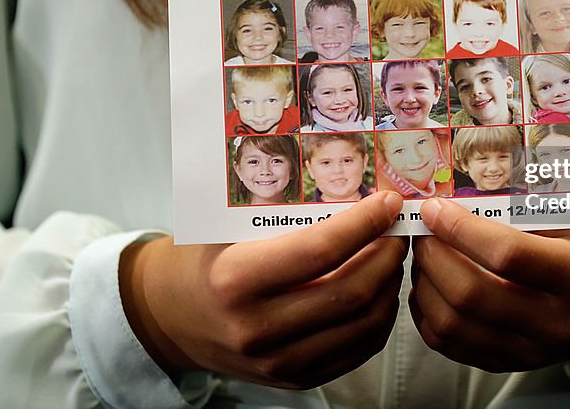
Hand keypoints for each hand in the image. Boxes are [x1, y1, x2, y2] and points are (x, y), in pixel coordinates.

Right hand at [120, 191, 408, 389]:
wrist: (170, 317)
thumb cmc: (203, 259)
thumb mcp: (226, 227)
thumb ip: (282, 214)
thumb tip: (354, 189)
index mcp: (236, 280)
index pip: (319, 251)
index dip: (364, 224)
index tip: (388, 202)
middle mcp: (257, 328)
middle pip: (350, 291)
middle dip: (387, 254)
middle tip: (399, 229)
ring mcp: (277, 362)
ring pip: (363, 325)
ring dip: (390, 286)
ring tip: (392, 256)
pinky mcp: (294, 380)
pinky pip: (357, 351)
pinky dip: (379, 318)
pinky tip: (380, 290)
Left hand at [409, 197, 569, 372]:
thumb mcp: (569, 221)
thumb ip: (518, 210)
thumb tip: (451, 194)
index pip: (508, 255)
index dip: (461, 229)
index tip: (436, 208)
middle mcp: (556, 323)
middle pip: (471, 294)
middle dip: (433, 255)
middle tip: (423, 229)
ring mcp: (531, 351)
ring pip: (452, 323)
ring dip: (424, 282)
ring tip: (424, 253)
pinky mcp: (508, 364)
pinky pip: (448, 344)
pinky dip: (426, 311)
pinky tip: (430, 283)